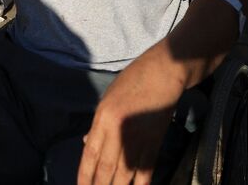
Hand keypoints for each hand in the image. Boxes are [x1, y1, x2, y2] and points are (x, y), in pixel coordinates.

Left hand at [77, 52, 184, 184]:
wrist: (162, 74)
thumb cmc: (132, 81)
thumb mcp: (107, 98)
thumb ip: (98, 124)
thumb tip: (88, 144)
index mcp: (103, 118)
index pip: (90, 154)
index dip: (85, 175)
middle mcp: (118, 132)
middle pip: (106, 168)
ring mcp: (138, 139)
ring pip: (125, 173)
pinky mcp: (155, 142)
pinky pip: (146, 170)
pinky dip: (140, 184)